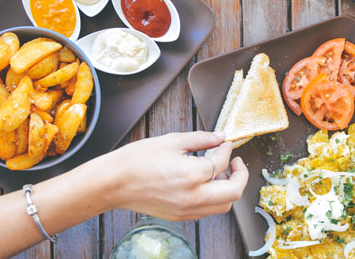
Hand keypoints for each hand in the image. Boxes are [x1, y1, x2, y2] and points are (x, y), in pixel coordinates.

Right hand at [106, 131, 248, 220]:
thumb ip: (201, 139)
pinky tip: (205, 184)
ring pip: (223, 206)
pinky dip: (214, 198)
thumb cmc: (137, 160)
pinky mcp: (180, 217)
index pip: (221, 162)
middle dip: (240, 175)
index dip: (227, 149)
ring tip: (220, 174)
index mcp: (192, 175)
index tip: (225, 143)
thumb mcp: (172, 141)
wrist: (114, 182)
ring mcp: (187, 210)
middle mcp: (193, 197)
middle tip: (236, 162)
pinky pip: (207, 211)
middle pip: (234, 192)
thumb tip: (219, 137)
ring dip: (228, 189)